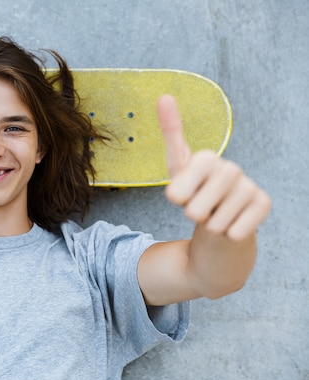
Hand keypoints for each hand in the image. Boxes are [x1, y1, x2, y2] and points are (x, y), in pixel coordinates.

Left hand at [157, 95, 270, 240]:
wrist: (219, 220)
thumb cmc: (192, 192)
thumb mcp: (175, 169)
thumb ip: (169, 134)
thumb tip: (164, 95)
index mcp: (205, 158)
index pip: (176, 192)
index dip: (176, 198)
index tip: (180, 194)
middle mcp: (230, 168)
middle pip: (195, 210)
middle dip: (192, 216)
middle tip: (198, 207)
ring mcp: (249, 186)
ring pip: (214, 224)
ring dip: (210, 225)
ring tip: (214, 213)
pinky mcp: (264, 204)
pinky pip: (234, 232)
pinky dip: (227, 234)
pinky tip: (231, 222)